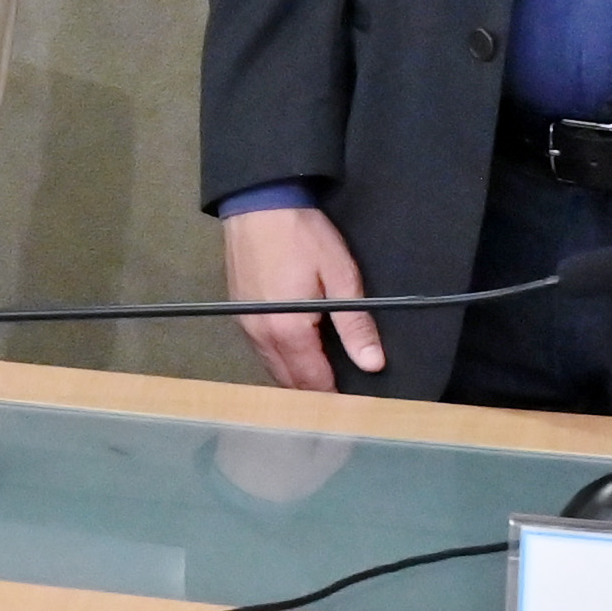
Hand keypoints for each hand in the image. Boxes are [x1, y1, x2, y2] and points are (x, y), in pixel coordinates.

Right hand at [223, 200, 381, 387]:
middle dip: (315, 393)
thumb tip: (372, 364)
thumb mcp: (340, 277)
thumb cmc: (303, 237)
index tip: (353, 407)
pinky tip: (297, 354)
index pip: (314, 382)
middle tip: (342, 396)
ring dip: (296, 378)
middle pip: (290, 381)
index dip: (334, 398)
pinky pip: (261, 351)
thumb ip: (355, 324)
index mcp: (290, 332)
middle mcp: (262, 337)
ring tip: (322, 379)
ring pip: (272, 368)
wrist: (259, 203)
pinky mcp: (239, 313)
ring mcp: (246, 326)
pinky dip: (280, 361)